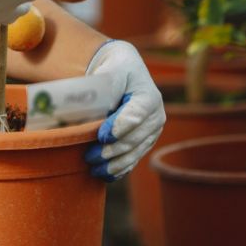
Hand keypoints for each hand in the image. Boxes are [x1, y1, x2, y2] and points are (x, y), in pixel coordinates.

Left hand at [84, 40, 164, 180]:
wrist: (125, 71)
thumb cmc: (115, 69)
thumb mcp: (111, 70)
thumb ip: (105, 85)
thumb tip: (89, 103)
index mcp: (149, 97)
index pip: (135, 116)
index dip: (119, 128)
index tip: (102, 136)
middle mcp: (156, 117)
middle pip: (134, 139)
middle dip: (112, 150)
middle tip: (89, 157)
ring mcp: (152, 131)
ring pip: (134, 152)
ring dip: (114, 163)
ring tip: (94, 169)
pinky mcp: (145, 141)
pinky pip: (134, 158)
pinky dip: (120, 168)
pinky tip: (105, 175)